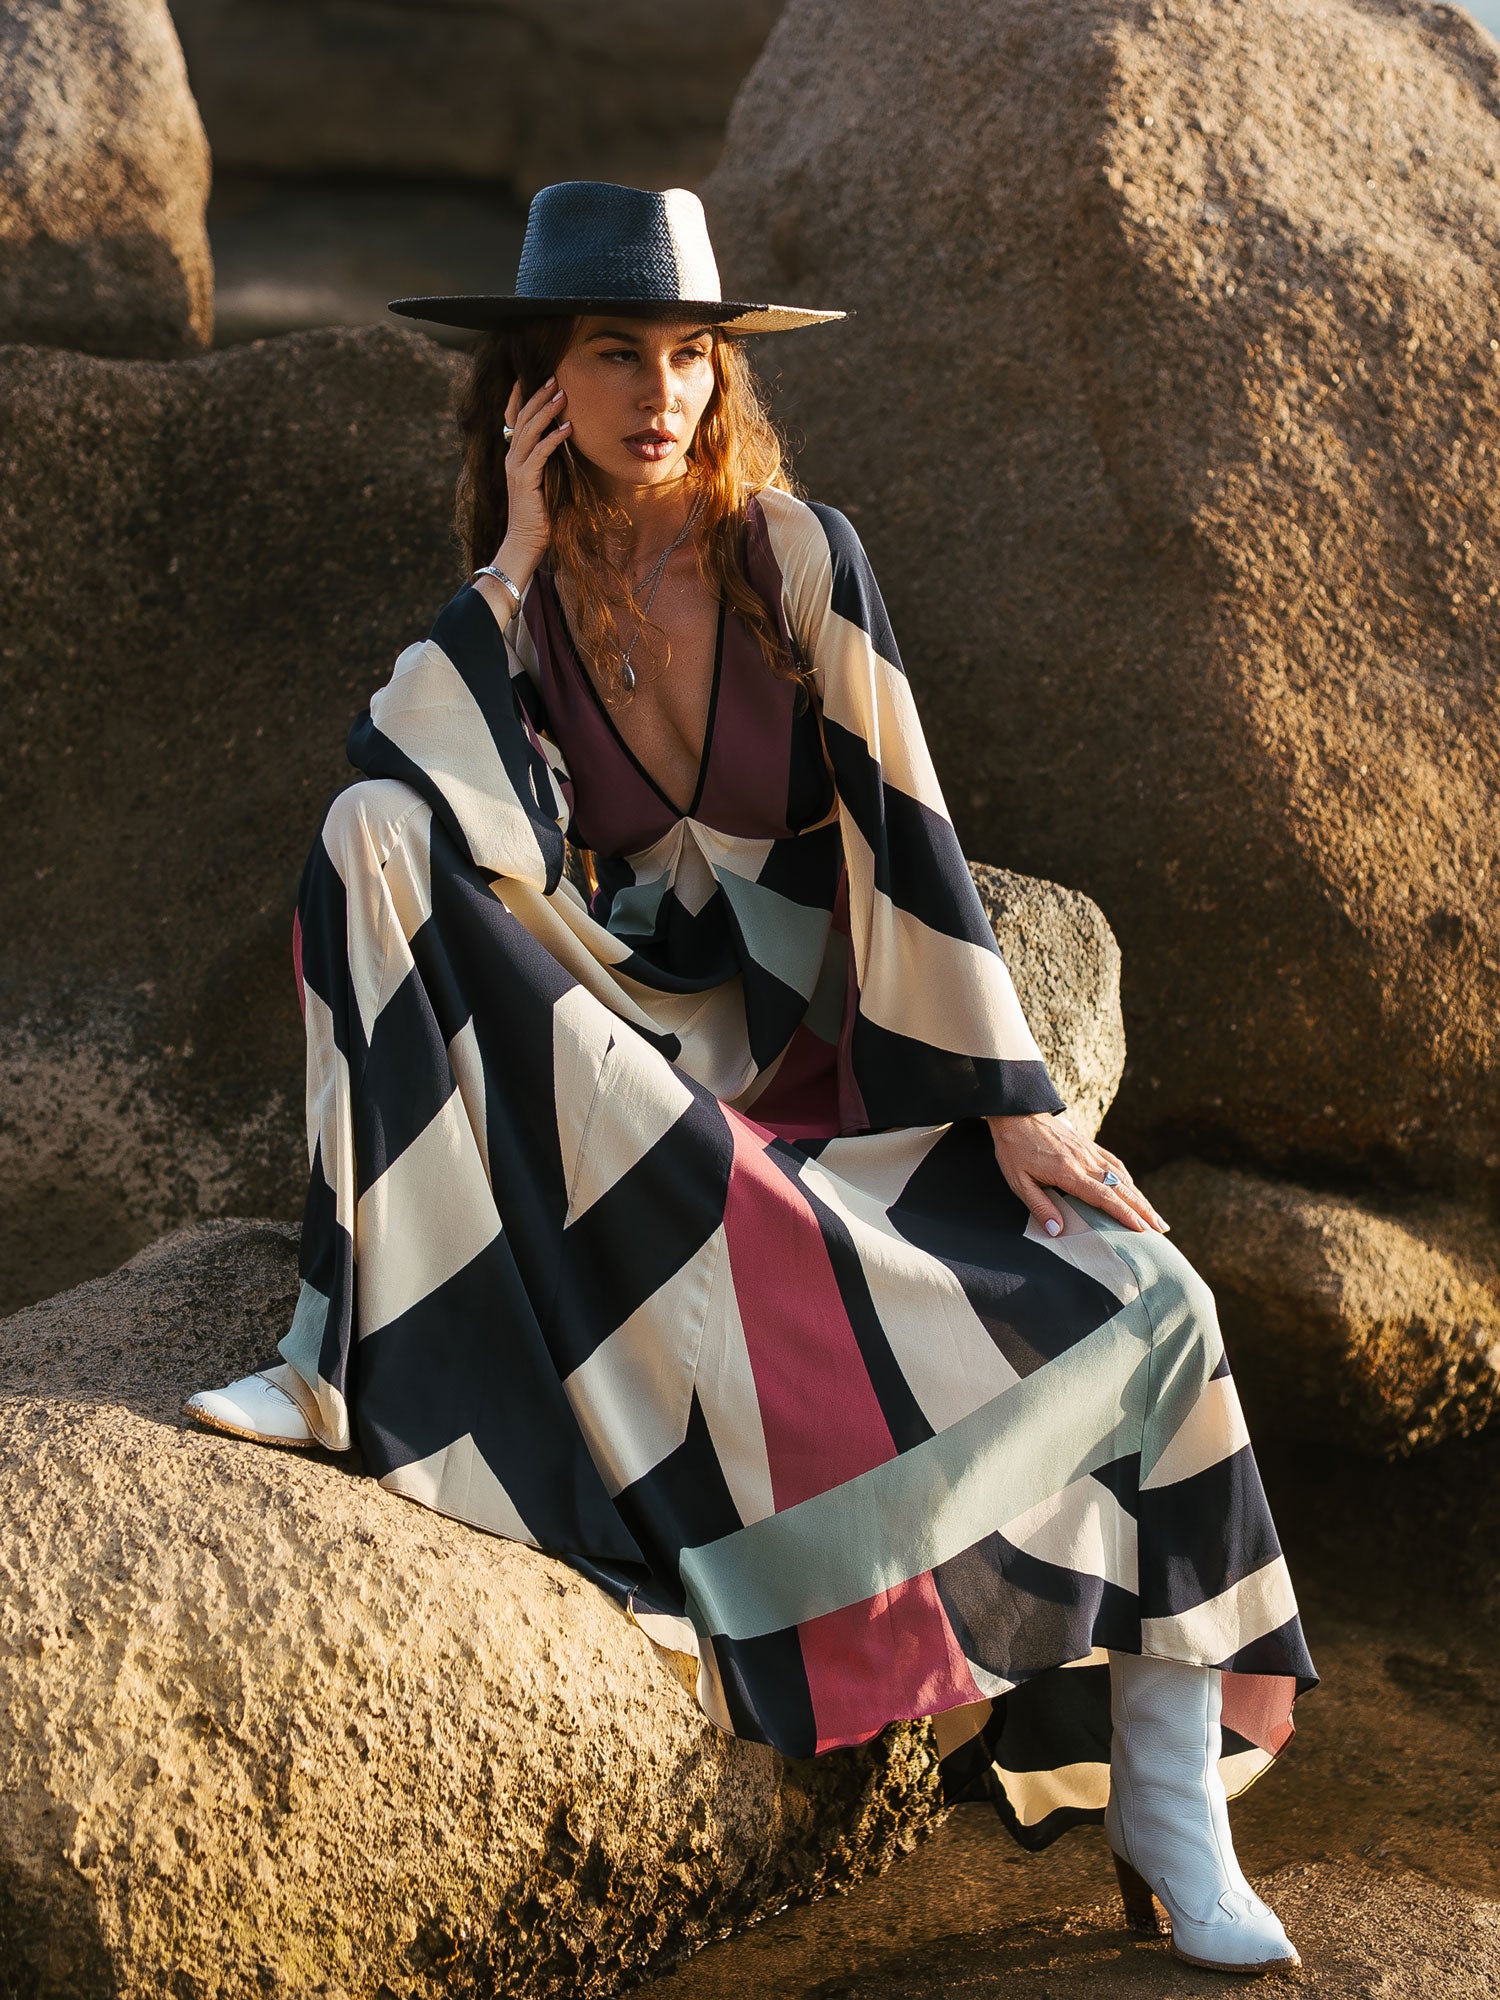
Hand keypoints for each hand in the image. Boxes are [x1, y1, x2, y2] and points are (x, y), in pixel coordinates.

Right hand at [494, 373, 571, 583]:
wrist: (525, 541)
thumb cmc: (539, 515)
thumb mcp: (543, 481)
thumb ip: (546, 461)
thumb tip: (561, 441)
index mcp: (514, 456)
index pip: (513, 419)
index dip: (520, 397)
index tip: (531, 377)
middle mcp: (512, 458)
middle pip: (522, 419)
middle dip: (538, 396)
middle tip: (554, 378)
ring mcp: (516, 468)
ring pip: (530, 431)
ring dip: (547, 411)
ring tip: (562, 394)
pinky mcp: (525, 480)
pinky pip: (540, 454)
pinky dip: (553, 439)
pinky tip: (567, 428)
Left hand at [985, 1110, 1168, 1237]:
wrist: (1017, 1113)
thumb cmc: (1014, 1149)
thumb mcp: (1018, 1181)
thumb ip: (1039, 1206)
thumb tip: (1057, 1231)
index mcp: (1069, 1172)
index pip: (1104, 1197)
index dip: (1124, 1215)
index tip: (1142, 1230)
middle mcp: (1085, 1161)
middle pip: (1121, 1188)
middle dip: (1143, 1210)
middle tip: (1161, 1228)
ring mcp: (1090, 1151)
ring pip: (1122, 1177)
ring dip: (1140, 1197)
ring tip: (1155, 1215)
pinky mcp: (1089, 1145)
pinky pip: (1114, 1163)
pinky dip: (1128, 1179)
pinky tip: (1134, 1189)